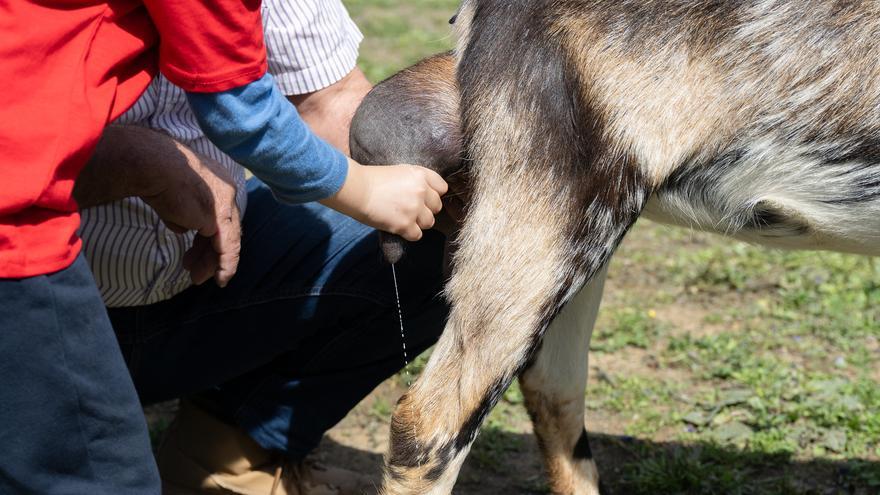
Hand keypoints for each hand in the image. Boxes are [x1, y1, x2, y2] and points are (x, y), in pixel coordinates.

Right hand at [140, 146, 240, 286]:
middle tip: (196, 269)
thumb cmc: (153, 174)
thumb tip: (182, 228)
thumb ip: (181, 213)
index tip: (199, 250)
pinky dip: (225, 265)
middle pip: (225, 229)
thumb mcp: (172, 197)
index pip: (220, 214)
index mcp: (216, 182)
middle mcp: (226, 191)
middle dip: (209, 252)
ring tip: (197, 277)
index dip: (209, 235)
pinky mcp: (219, 218)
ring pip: (226, 241)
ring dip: (212, 263)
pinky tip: (220, 278)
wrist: (151, 165)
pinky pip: (227, 248)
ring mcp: (225, 204)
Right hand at [321, 159, 447, 240]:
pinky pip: (417, 235)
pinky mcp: (405, 224)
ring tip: (405, 218)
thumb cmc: (373, 179)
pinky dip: (409, 233)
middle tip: (411, 209)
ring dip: (418, 223)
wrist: (357, 190)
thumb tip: (427, 194)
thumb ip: (416, 181)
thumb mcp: (399, 171)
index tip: (424, 197)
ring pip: (429, 222)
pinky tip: (399, 227)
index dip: (433, 194)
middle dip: (426, 209)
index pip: (442, 188)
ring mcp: (414, 209)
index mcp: (421, 175)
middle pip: (437, 207)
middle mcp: (421, 191)